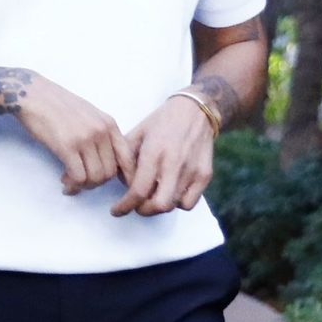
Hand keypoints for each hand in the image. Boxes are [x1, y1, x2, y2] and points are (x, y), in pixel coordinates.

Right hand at [13, 75, 132, 196]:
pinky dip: (72, 184)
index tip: (116, 186)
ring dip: (83, 186)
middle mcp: (101, 131)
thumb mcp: (89, 114)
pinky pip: (78, 176)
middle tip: (82, 182)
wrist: (33, 94)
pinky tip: (64, 182)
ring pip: (95, 177)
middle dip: (96, 183)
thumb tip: (106, 160)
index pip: (127, 158)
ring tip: (70, 182)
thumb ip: (101, 134)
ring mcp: (85, 138)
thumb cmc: (57, 105)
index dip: (126, 177)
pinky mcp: (67, 146)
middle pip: (110, 172)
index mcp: (109, 123)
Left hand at [113, 93, 214, 216]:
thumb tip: (120, 183)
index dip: (125, 206)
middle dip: (143, 210)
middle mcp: (174, 163)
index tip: (116, 210)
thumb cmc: (162, 122)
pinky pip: (189, 202)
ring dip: (159, 207)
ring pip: (174, 205)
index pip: (139, 191)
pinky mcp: (205, 174)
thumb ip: (125, 158)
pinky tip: (170, 192)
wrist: (196, 110)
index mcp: (154, 152)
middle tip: (136, 205)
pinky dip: (177, 203)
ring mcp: (192, 170)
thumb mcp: (137, 133)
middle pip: (159, 205)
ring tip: (152, 197)